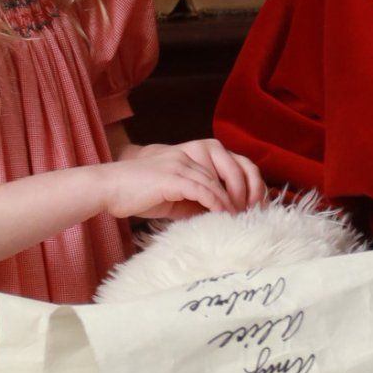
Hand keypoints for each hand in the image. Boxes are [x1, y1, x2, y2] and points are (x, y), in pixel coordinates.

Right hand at [103, 140, 266, 220]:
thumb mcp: (180, 195)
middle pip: (237, 168)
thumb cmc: (143, 193)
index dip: (254, 184)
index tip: (261, 206)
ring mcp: (183, 162)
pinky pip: (203, 189)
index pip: (238, 163)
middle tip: (256, 214)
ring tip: (242, 220)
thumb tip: (226, 217)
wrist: (111, 188)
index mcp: (199, 153)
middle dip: (251, 192)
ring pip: (220, 181)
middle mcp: (194, 152)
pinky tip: (224, 216)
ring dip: (234, 203)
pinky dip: (217, 203)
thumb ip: (202, 199)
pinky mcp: (172, 176)